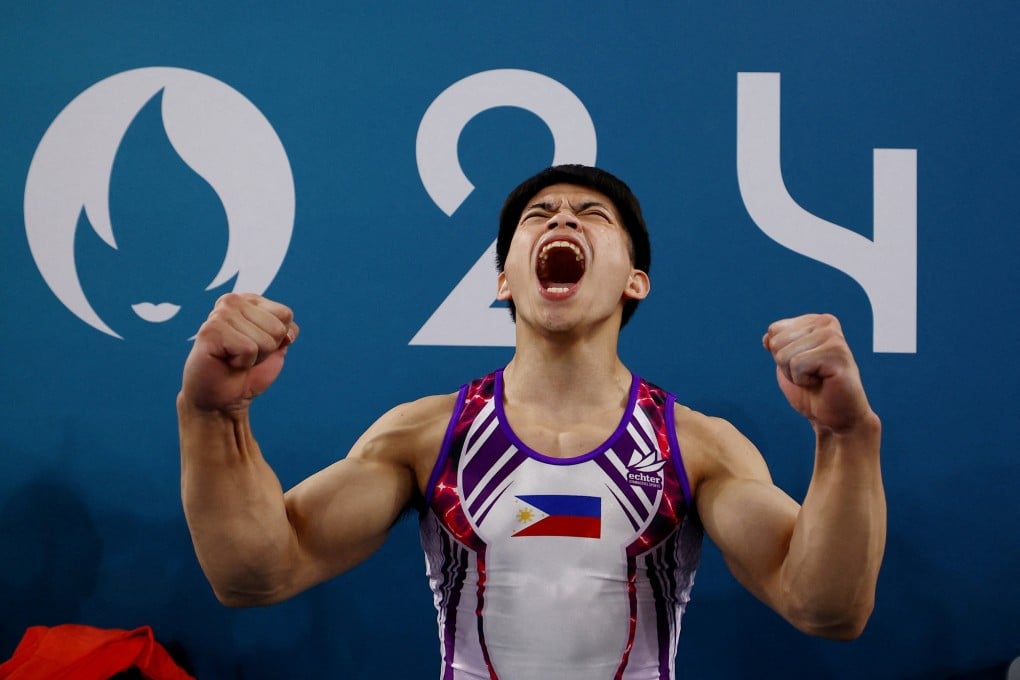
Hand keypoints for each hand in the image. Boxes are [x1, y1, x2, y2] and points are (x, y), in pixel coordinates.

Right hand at [181, 293, 298, 412]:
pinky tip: (226, 362)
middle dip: (266, 350)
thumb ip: (287, 331)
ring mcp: (220, 314)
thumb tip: (289, 333)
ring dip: (254, 357)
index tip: (256, 346)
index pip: (285, 315)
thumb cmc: (248, 372)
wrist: (223, 398)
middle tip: (244, 356)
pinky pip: (249, 349)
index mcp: (249, 300)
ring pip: (265, 340)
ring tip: (234, 359)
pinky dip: (243, 362)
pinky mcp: (210, 330)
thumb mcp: (276, 348)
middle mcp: (233, 301)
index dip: (277, 339)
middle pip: (277, 328)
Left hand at [762, 314, 873, 433]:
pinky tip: (822, 382)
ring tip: (816, 379)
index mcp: (815, 320)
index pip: (774, 330)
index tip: (803, 365)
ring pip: (784, 355)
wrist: (835, 417)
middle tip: (810, 375)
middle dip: (786, 366)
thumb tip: (767, 336)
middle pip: (777, 342)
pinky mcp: (837, 354)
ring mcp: (834, 337)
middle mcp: (826, 323)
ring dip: (794, 374)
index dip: (781, 355)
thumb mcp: (788, 364)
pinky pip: (797, 365)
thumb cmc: (813, 391)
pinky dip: (802, 380)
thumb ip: (778, 346)